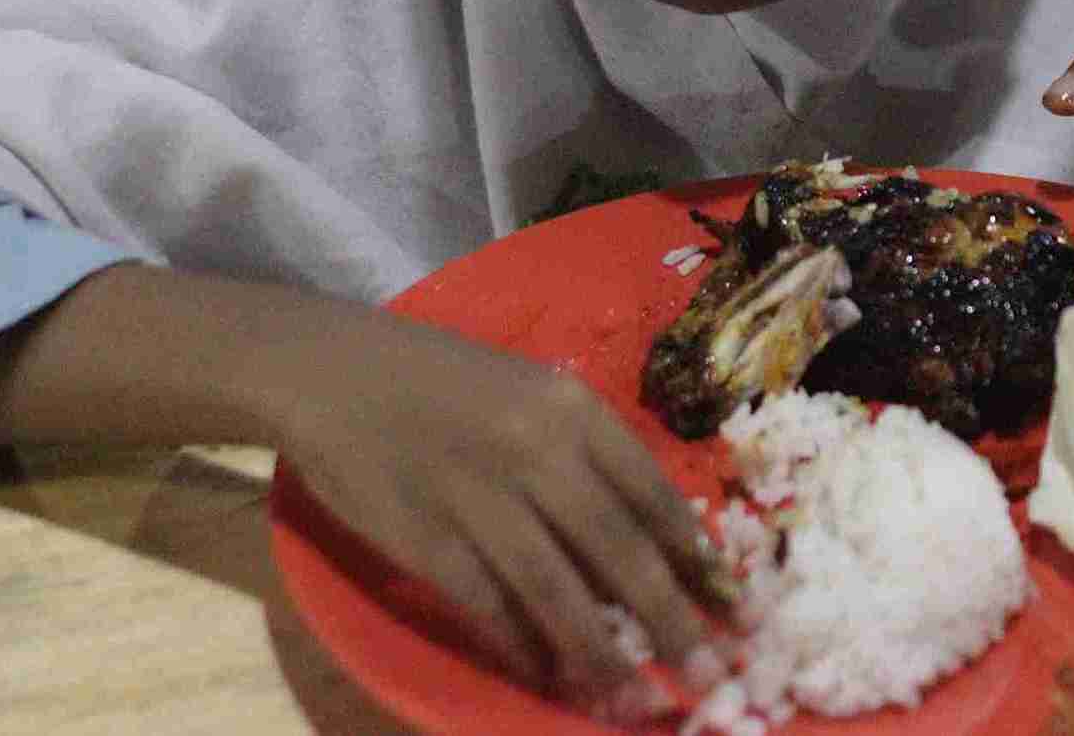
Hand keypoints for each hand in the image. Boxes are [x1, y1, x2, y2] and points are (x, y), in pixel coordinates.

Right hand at [262, 313, 730, 716]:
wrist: (337, 372)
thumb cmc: (447, 383)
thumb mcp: (534, 394)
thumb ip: (589, 457)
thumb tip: (652, 543)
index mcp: (573, 409)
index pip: (654, 493)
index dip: (698, 558)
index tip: (735, 608)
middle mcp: (536, 450)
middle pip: (618, 551)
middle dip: (671, 621)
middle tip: (711, 674)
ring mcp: (478, 496)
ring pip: (556, 591)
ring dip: (601, 655)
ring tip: (637, 701)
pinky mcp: (423, 537)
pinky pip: (487, 606)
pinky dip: (521, 648)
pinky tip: (547, 680)